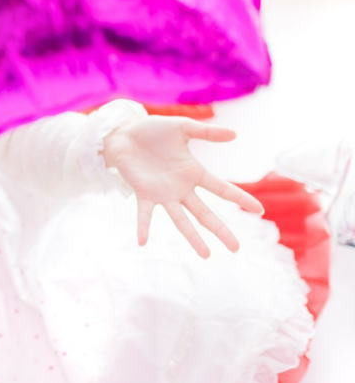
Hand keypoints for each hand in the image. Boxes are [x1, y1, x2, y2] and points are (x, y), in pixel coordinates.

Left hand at [102, 116, 263, 257]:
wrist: (123, 133)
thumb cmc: (152, 130)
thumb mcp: (182, 127)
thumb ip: (207, 133)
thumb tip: (235, 134)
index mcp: (193, 172)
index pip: (222, 189)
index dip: (240, 199)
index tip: (259, 211)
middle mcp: (181, 188)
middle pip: (205, 213)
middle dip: (220, 230)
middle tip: (236, 248)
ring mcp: (162, 194)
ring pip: (181, 220)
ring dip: (192, 237)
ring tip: (206, 255)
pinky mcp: (143, 193)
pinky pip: (144, 213)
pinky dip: (143, 227)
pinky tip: (142, 241)